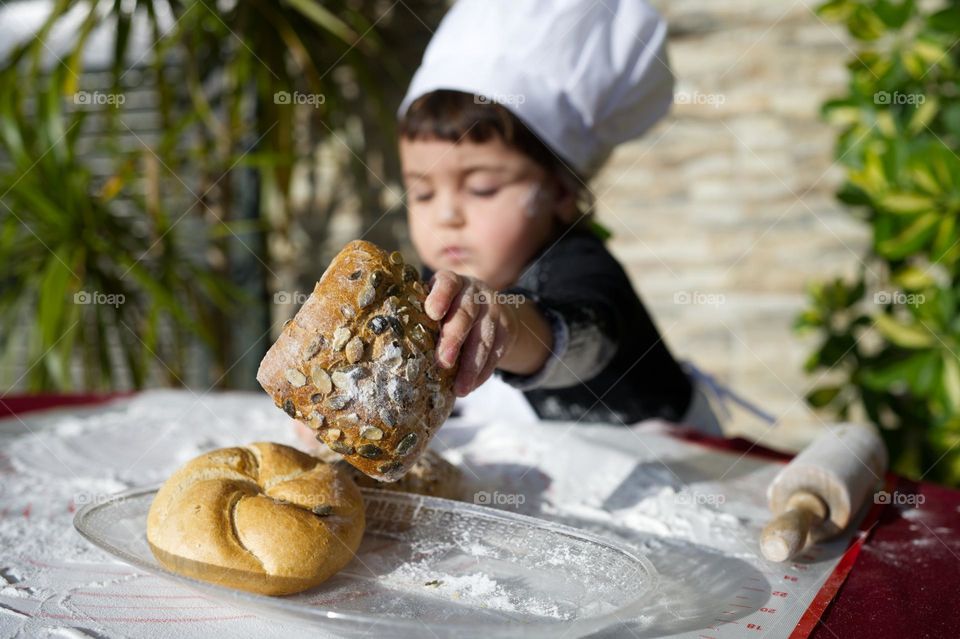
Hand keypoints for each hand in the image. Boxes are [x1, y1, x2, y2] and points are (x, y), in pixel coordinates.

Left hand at [424, 270, 515, 396]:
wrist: (488, 308)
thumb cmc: (448, 310)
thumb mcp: (437, 304)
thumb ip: (422, 317)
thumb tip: (398, 349)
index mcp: (452, 282)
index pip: (447, 284)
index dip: (440, 297)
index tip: (432, 313)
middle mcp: (474, 292)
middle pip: (465, 314)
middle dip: (454, 339)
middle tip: (443, 362)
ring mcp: (493, 309)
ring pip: (483, 338)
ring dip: (471, 366)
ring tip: (459, 388)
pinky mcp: (506, 328)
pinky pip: (496, 353)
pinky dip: (483, 373)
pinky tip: (470, 386)